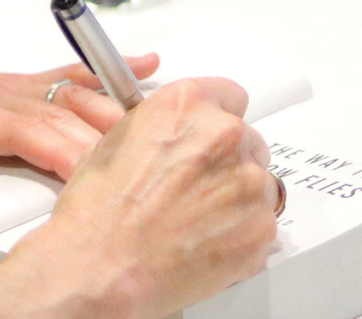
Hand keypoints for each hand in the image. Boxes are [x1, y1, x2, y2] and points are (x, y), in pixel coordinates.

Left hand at [0, 21, 158, 270]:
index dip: (51, 145)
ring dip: (112, 105)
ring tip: (159, 125)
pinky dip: (107, 69)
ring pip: (67, 90)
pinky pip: (65, 73)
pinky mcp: (14, 83)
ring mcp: (3, 84)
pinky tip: (147, 66)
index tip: (86, 171)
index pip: (10, 127)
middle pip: (52, 111)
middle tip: (140, 166)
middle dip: (96, 137)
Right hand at [0, 78, 276, 318]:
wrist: (102, 265)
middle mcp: (223, 136)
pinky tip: (205, 240)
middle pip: (247, 140)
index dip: (217, 119)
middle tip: (195, 188)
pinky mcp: (261, 226)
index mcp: (187, 106)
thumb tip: (179, 133)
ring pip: (257, 182)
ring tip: (196, 220)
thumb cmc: (99, 211)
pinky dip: (241, 232)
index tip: (212, 135)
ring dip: (235, 197)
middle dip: (226, 161)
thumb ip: (164, 126)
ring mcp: (247, 182)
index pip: (230, 95)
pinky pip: (262, 222)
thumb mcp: (119, 140)